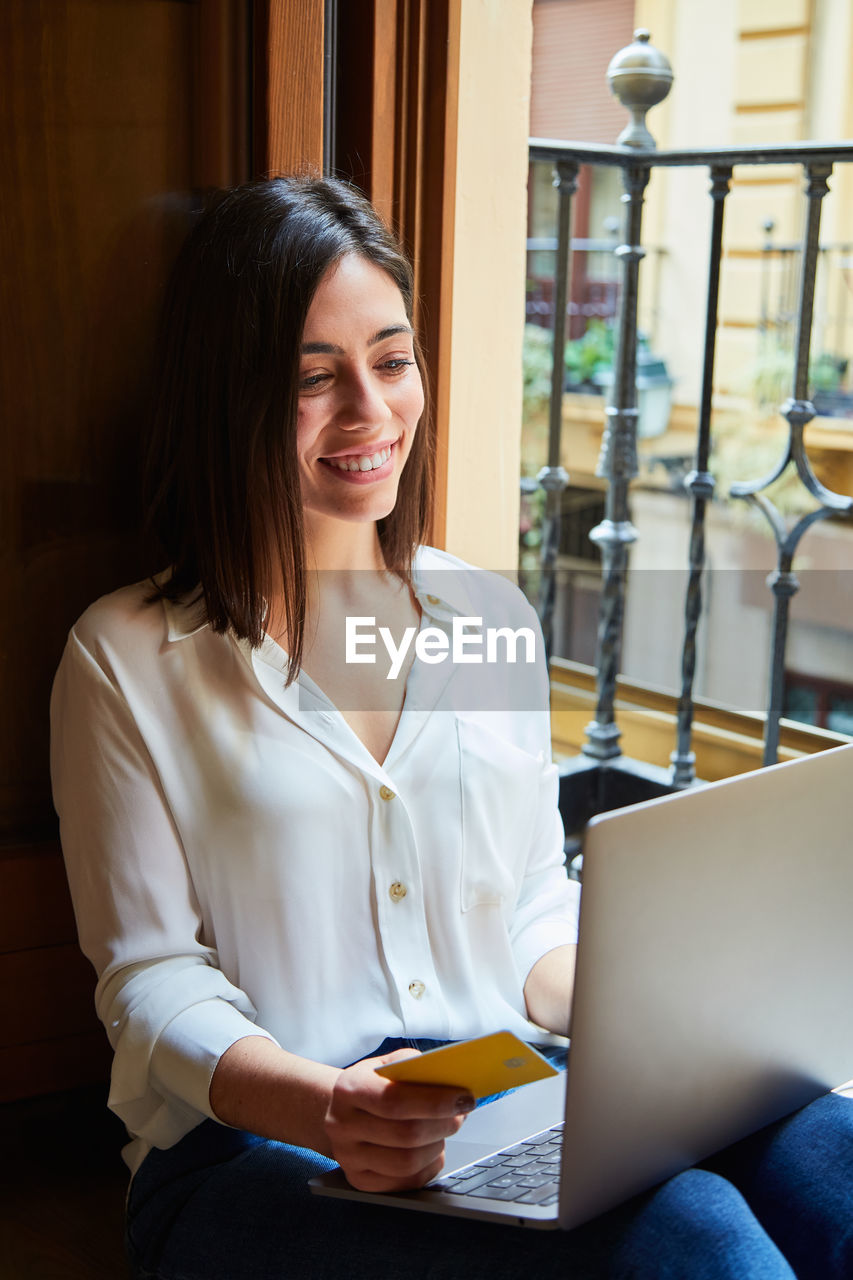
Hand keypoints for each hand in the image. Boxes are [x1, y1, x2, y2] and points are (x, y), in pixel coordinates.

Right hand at [324, 1048, 474, 1190]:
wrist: (340, 1110)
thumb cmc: (372, 1084)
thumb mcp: (386, 1064)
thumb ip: (414, 1066)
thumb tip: (450, 1076)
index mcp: (349, 1089)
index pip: (395, 1101)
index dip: (435, 1102)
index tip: (464, 1098)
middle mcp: (343, 1126)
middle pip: (406, 1134)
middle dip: (444, 1124)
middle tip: (461, 1114)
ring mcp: (349, 1157)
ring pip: (408, 1162)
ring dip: (438, 1146)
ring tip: (445, 1129)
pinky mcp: (361, 1180)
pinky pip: (406, 1182)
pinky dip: (429, 1166)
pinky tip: (433, 1149)